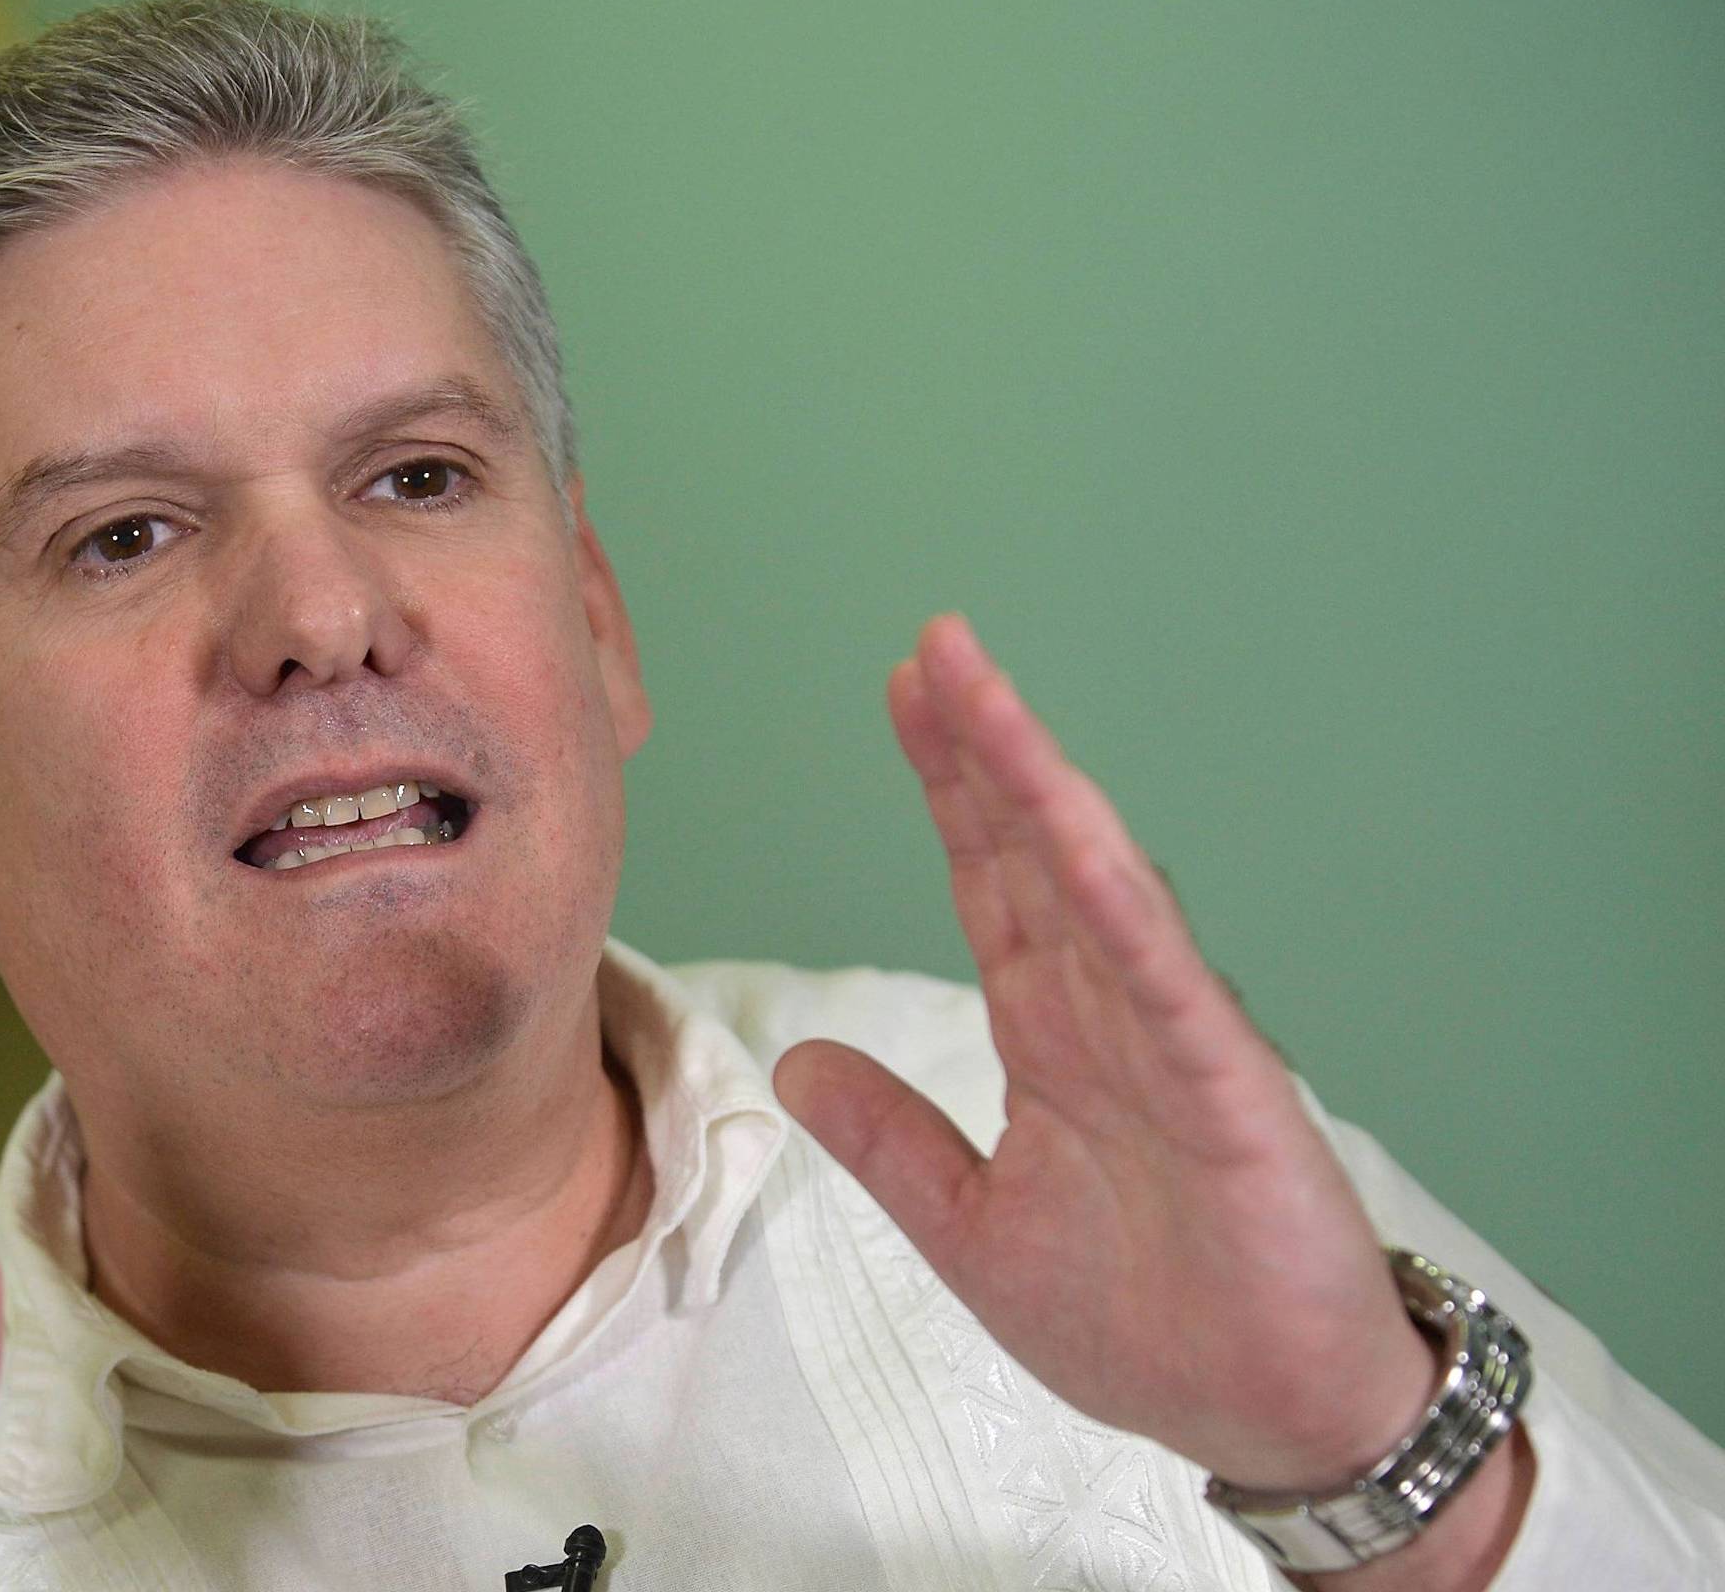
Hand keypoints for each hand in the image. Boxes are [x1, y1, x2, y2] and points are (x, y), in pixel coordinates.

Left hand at [773, 615, 1436, 1491]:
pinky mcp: (1231, 1097)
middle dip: (985, 750)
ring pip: (1099, 893)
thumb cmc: (1149, 1323)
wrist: (1268, 1420)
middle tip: (936, 644)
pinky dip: (1122, 910)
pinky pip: (1169, 988)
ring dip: (1043, 793)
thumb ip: (892, 1141)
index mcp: (1053, 1039)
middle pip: (1036, 857)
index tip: (906, 694)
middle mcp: (1112, 1017)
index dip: (949, 792)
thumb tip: (797, 1062)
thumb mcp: (973, 1232)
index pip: (990, 885)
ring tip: (988, 698)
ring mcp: (1174, 1045)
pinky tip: (1078, 838)